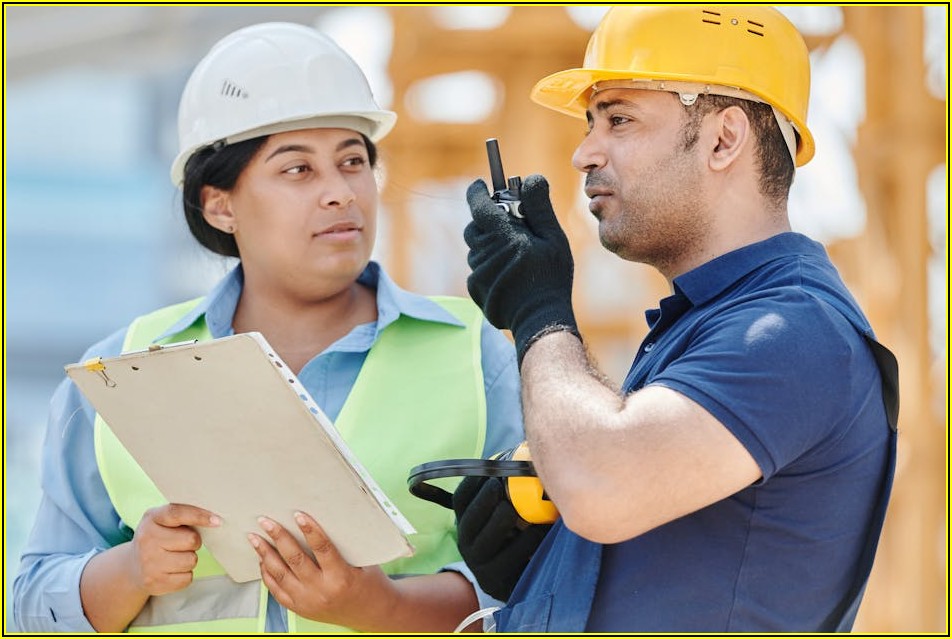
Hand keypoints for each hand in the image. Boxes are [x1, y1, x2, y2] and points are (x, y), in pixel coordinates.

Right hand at [130, 503, 219, 595]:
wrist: (132, 566)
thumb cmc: (159, 537)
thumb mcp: (163, 520)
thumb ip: (184, 514)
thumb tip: (215, 519)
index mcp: (152, 518)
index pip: (177, 513)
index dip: (199, 516)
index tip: (217, 521)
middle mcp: (147, 540)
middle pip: (191, 540)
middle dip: (194, 542)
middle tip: (183, 543)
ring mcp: (149, 563)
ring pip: (191, 560)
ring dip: (190, 558)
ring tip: (175, 556)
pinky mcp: (154, 582)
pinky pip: (187, 578)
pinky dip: (185, 575)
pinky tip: (172, 570)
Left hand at [249, 512, 394, 628]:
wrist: (371, 613)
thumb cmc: (369, 582)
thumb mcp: (363, 562)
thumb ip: (342, 546)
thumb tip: (318, 520)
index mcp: (342, 578)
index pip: (322, 548)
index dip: (310, 530)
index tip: (298, 514)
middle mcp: (322, 592)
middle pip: (295, 560)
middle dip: (278, 537)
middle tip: (265, 521)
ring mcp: (308, 603)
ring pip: (280, 575)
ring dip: (265, 554)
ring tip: (255, 538)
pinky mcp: (300, 609)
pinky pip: (277, 591)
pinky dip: (267, 574)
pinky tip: (262, 559)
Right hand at [452, 475, 551, 601]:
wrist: (514, 582)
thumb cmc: (512, 539)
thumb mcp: (501, 519)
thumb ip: (504, 495)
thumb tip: (521, 458)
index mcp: (465, 524)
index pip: (460, 500)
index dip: (471, 483)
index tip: (489, 470)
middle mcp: (466, 544)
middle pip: (469, 519)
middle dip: (484, 500)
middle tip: (499, 486)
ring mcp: (479, 565)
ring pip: (487, 540)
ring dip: (501, 520)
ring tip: (515, 509)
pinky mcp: (496, 582)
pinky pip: (511, 558)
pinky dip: (526, 542)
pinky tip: (540, 530)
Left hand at [464, 174, 578, 364]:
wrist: (540, 319)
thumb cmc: (551, 277)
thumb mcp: (553, 239)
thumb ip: (539, 207)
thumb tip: (531, 178)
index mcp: (502, 236)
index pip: (478, 204)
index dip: (477, 192)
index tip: (480, 184)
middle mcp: (484, 253)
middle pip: (475, 226)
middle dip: (488, 221)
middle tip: (509, 224)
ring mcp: (477, 273)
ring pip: (476, 249)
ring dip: (491, 245)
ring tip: (516, 255)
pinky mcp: (475, 290)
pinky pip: (478, 269)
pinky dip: (490, 266)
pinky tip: (510, 275)